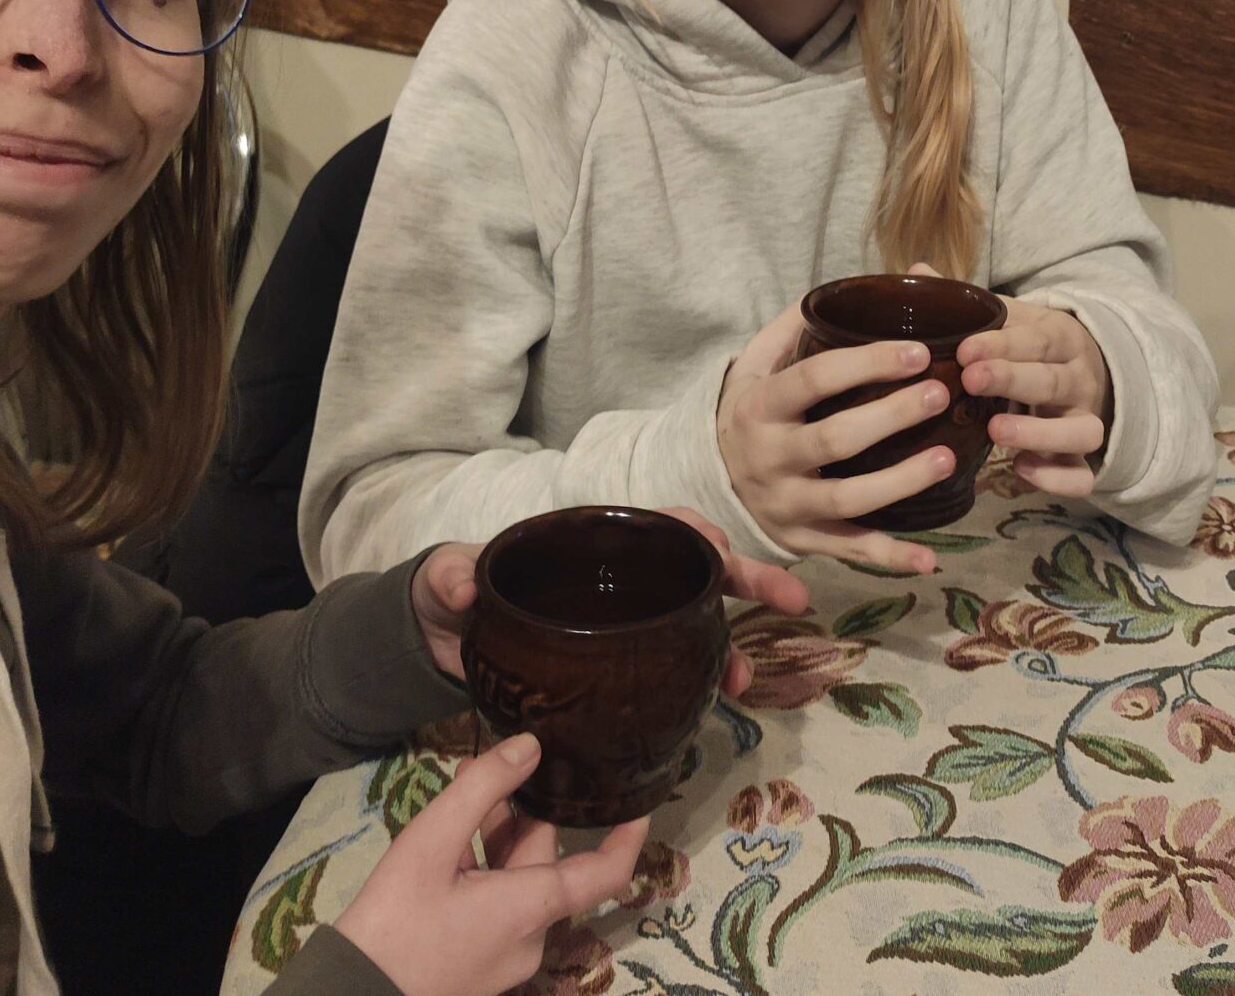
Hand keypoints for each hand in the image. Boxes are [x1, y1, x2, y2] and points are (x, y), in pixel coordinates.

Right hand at [334, 733, 647, 995]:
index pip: (607, 871)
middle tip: (485, 767)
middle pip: (541, 864)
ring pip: (514, 884)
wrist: (350, 995)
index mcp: (533, 908)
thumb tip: (531, 745)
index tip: (635, 798)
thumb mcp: (429, 843)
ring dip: (493, 841)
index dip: (627, 833)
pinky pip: (494, 911)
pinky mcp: (479, 968)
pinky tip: (445, 848)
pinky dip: (480, 875)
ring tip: (459, 794)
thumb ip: (482, 790)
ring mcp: (505, 958)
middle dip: (517, 813)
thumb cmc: (394, 920)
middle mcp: (532, 938)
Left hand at [411, 507, 809, 694]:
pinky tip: (712, 706)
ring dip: (729, 646)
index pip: (655, 527)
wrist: (441, 643)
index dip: (694, 532)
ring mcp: (621, 627)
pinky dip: (698, 683)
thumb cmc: (454, 593)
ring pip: (692, 625)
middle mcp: (617, 583)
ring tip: (744, 681)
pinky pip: (670, 669)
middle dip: (750, 580)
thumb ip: (450, 576)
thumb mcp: (446, 579)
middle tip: (793, 600)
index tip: (722, 545)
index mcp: (589, 547)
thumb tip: (463, 584)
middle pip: (695, 572)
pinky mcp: (616, 669)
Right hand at [715, 303, 948, 575]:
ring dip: (900, 481)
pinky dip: (889, 558)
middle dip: (890, 416)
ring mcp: (787, 504)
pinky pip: (849, 550)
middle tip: (939, 394)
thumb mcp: (755, 367)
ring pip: (847, 498)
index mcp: (759, 407)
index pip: (813, 380)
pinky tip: (929, 559)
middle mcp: (770, 458)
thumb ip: (792, 329)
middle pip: (834, 438)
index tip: (917, 351)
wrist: (709, 478)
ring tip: (948, 457)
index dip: (865, 364)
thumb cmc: (751, 411)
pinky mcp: (803, 540)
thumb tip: (847, 290)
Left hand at [956, 284, 1112, 498]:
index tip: (965, 350)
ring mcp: (1084, 421)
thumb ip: (967, 303)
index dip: (1003, 344)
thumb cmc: (1029, 348)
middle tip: (971, 380)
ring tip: (997, 432)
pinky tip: (1021, 470)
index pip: (1037, 339)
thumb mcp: (1007, 319)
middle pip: (1054, 380)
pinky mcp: (1081, 460)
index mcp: (1059, 339)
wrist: (1084, 375)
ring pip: (1083, 431)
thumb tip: (916, 272)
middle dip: (1013, 379)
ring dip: (1041, 433)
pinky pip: (1084, 477)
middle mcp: (1078, 380)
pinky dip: (1058, 477)